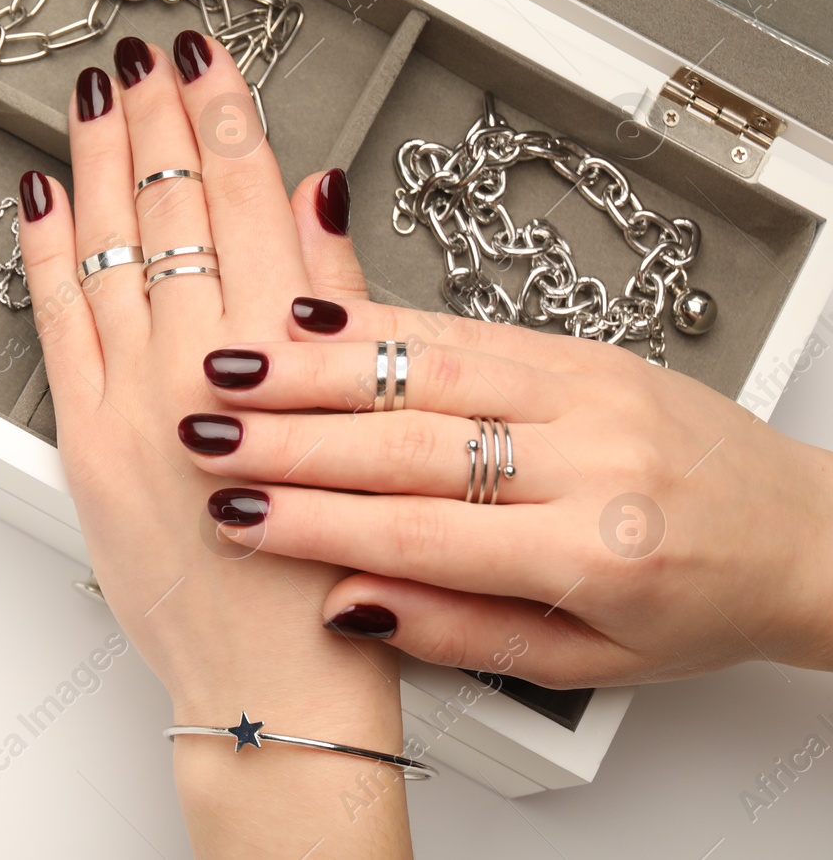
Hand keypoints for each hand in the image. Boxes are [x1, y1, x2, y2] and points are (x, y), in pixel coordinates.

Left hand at [18, 32, 409, 855]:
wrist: (273, 690)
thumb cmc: (334, 574)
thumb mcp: (363, 427)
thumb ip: (335, 306)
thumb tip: (315, 200)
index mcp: (277, 357)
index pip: (242, 197)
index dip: (224, 115)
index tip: (211, 58)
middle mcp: (197, 368)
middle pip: (171, 206)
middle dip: (159, 115)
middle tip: (149, 52)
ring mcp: (129, 403)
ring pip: (108, 247)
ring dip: (100, 159)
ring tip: (97, 94)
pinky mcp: (84, 444)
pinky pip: (53, 323)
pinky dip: (44, 253)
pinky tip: (41, 198)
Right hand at [180, 293, 832, 688]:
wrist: (802, 533)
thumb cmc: (698, 604)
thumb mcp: (585, 663)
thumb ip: (460, 631)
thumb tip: (349, 603)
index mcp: (595, 548)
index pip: (420, 533)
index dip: (314, 522)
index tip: (236, 514)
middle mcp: (593, 455)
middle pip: (410, 440)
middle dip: (292, 434)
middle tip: (205, 427)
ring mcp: (589, 386)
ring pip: (429, 365)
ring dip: (319, 363)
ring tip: (234, 361)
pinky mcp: (582, 345)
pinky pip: (466, 326)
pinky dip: (381, 320)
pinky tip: (313, 316)